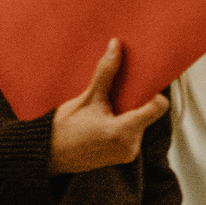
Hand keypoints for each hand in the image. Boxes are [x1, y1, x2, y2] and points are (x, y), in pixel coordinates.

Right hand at [50, 40, 169, 173]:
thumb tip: (116, 48)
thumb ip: (105, 72)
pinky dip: (123, 124)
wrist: (48, 155)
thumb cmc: (63, 131)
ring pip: (139, 123)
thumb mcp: (87, 98)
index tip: (141, 83)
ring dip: (128, 113)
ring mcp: (127, 153)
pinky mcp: (124, 156)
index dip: (152, 92)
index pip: (157, 107)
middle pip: (147, 113)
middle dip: (134, 102)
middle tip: (117, 93)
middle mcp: (130, 146)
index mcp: (122, 132)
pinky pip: (132, 134)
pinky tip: (105, 120)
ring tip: (106, 109)